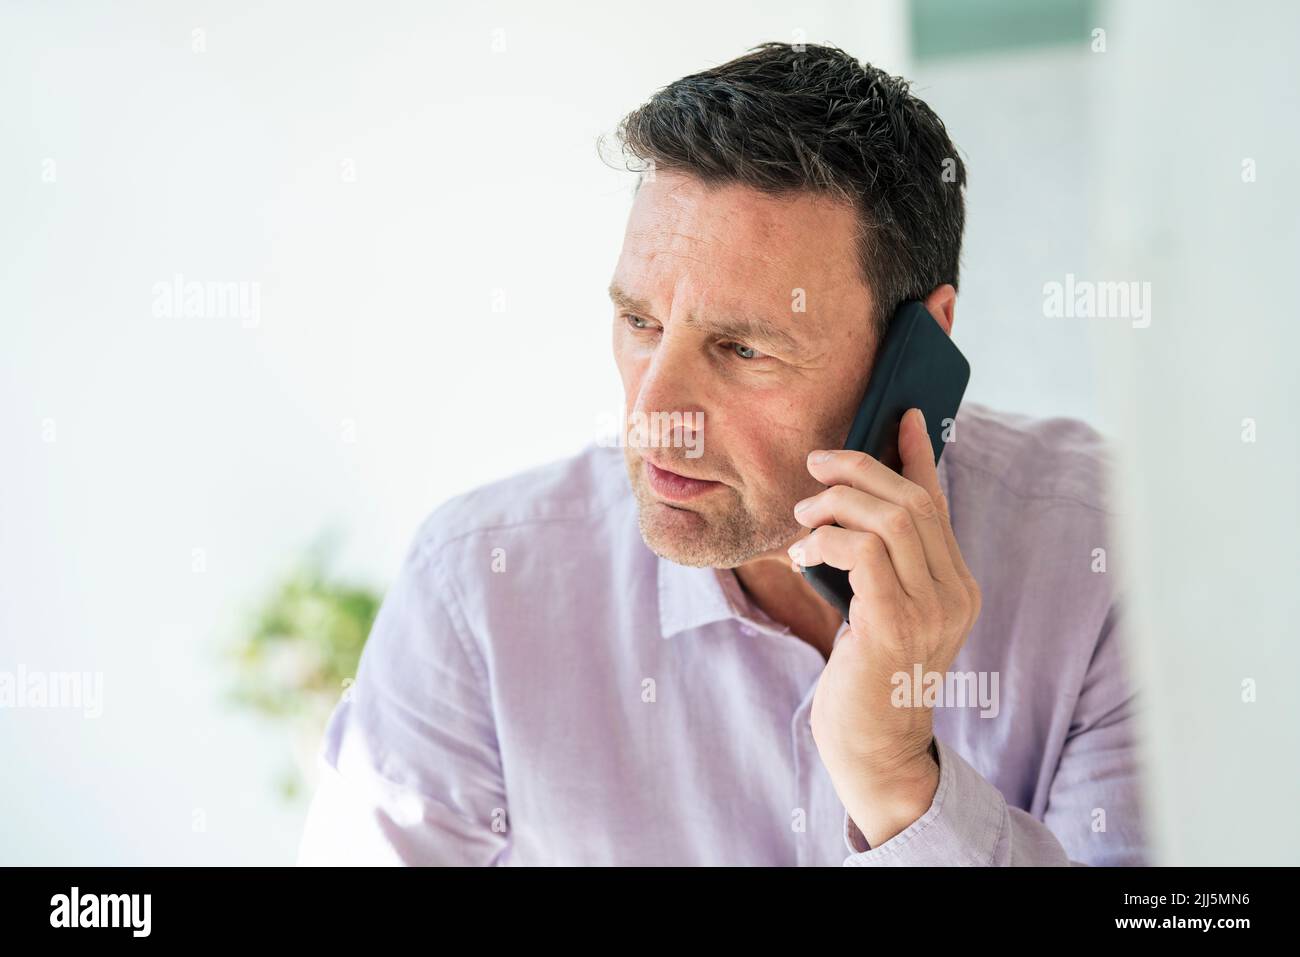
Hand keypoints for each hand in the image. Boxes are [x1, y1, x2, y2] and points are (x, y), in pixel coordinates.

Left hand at [789, 407, 981, 847]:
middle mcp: (956, 593)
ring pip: (891, 519)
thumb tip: (847, 507)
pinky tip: (803, 553)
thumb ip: (876, 563)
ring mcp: (933, 610)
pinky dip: (828, 539)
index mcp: (957, 584)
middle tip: (815, 466)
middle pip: (913, 502)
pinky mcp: (897, 624)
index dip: (919, 456)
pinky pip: (864, 553)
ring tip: (803, 517)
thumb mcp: (877, 609)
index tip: (903, 415)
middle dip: (860, 470)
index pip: (939, 504)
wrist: (873, 748)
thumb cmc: (865, 677)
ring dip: (837, 504)